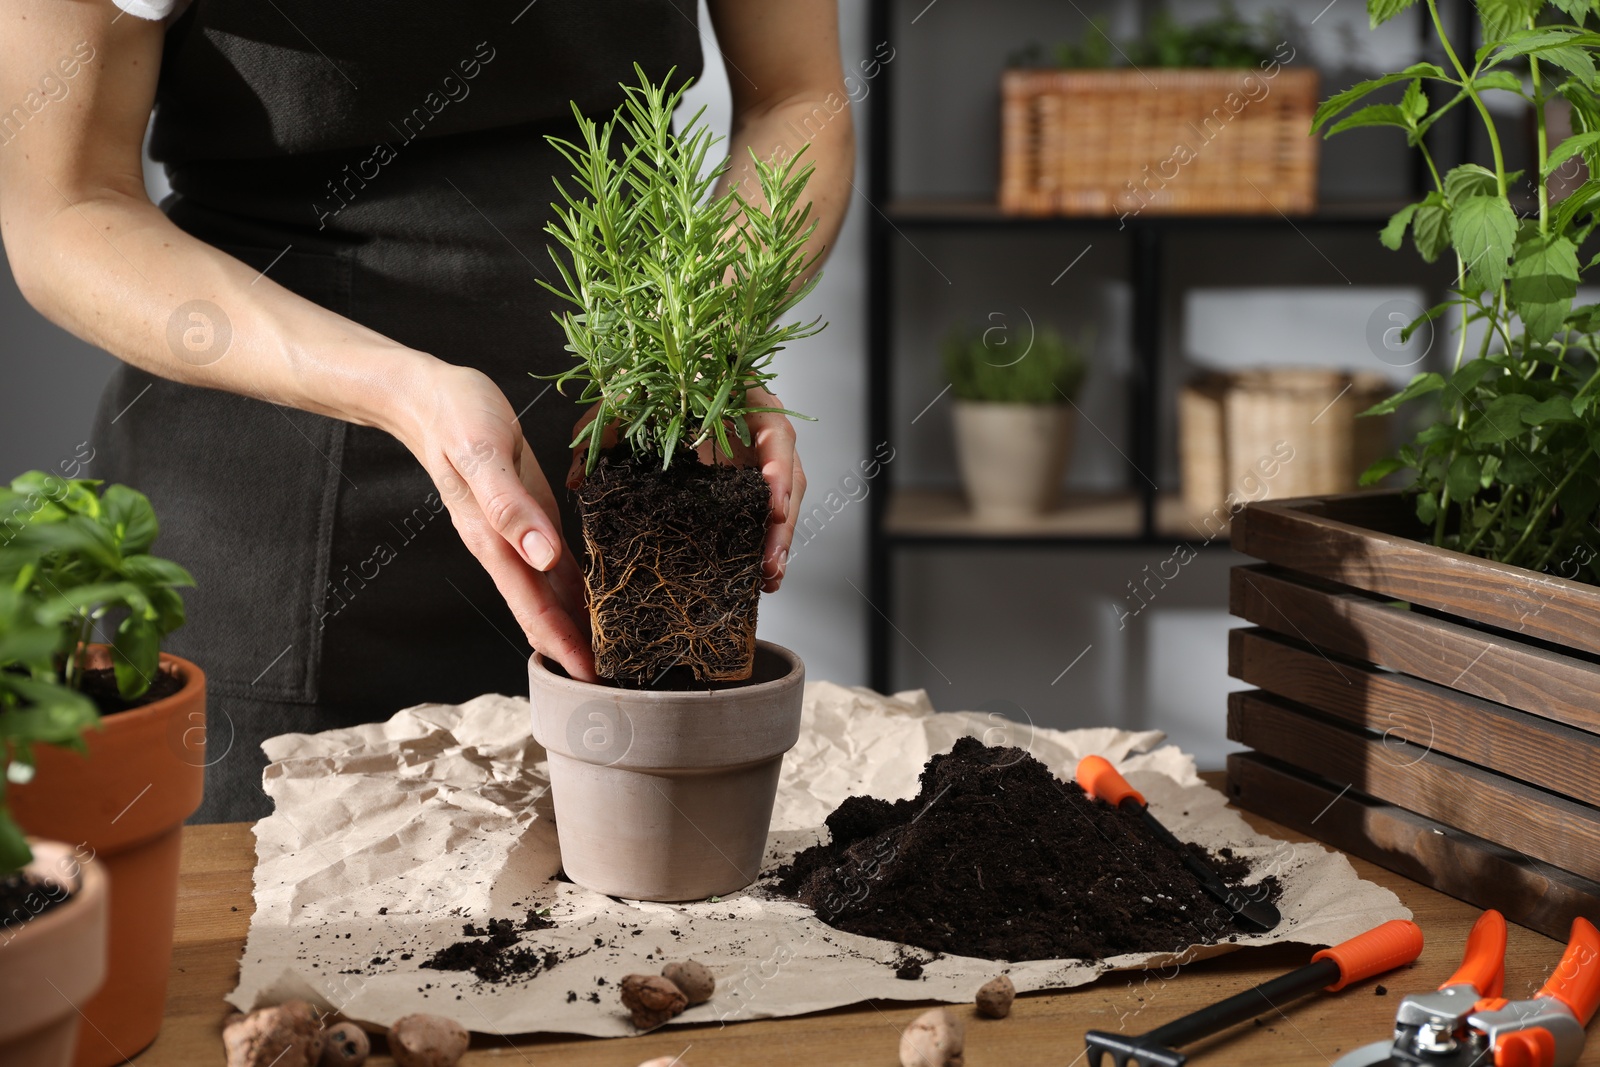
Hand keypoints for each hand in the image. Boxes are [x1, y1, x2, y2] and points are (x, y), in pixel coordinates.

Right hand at [394, 362, 595, 680]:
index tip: (592, 681)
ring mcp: (517, 534)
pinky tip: (602, 598)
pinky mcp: (528, 514)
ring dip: (580, 624)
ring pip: (552, 593)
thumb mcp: (483, 455)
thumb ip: (509, 508)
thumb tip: (542, 557)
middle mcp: (507, 547)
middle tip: (617, 681)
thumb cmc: (456, 416)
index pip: (534, 609)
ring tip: (617, 651)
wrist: (428, 394)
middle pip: (545, 612)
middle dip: (576, 649)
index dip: (562, 647)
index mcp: (494, 541)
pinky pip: (556, 562)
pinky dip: (578, 587)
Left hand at [567, 385, 804, 592]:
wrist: (651, 376)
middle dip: (783, 524)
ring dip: (777, 540)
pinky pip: (764, 511)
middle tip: (770, 563)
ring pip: (782, 499)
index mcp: (742, 397)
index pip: (776, 431)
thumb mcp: (620, 401)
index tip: (772, 507)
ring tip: (767, 578)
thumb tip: (580, 482)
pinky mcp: (745, 481)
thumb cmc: (645, 378)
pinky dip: (762, 541)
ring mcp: (756, 456)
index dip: (779, 470)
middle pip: (790, 475)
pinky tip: (756, 572)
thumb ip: (601, 435)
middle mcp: (758, 428)